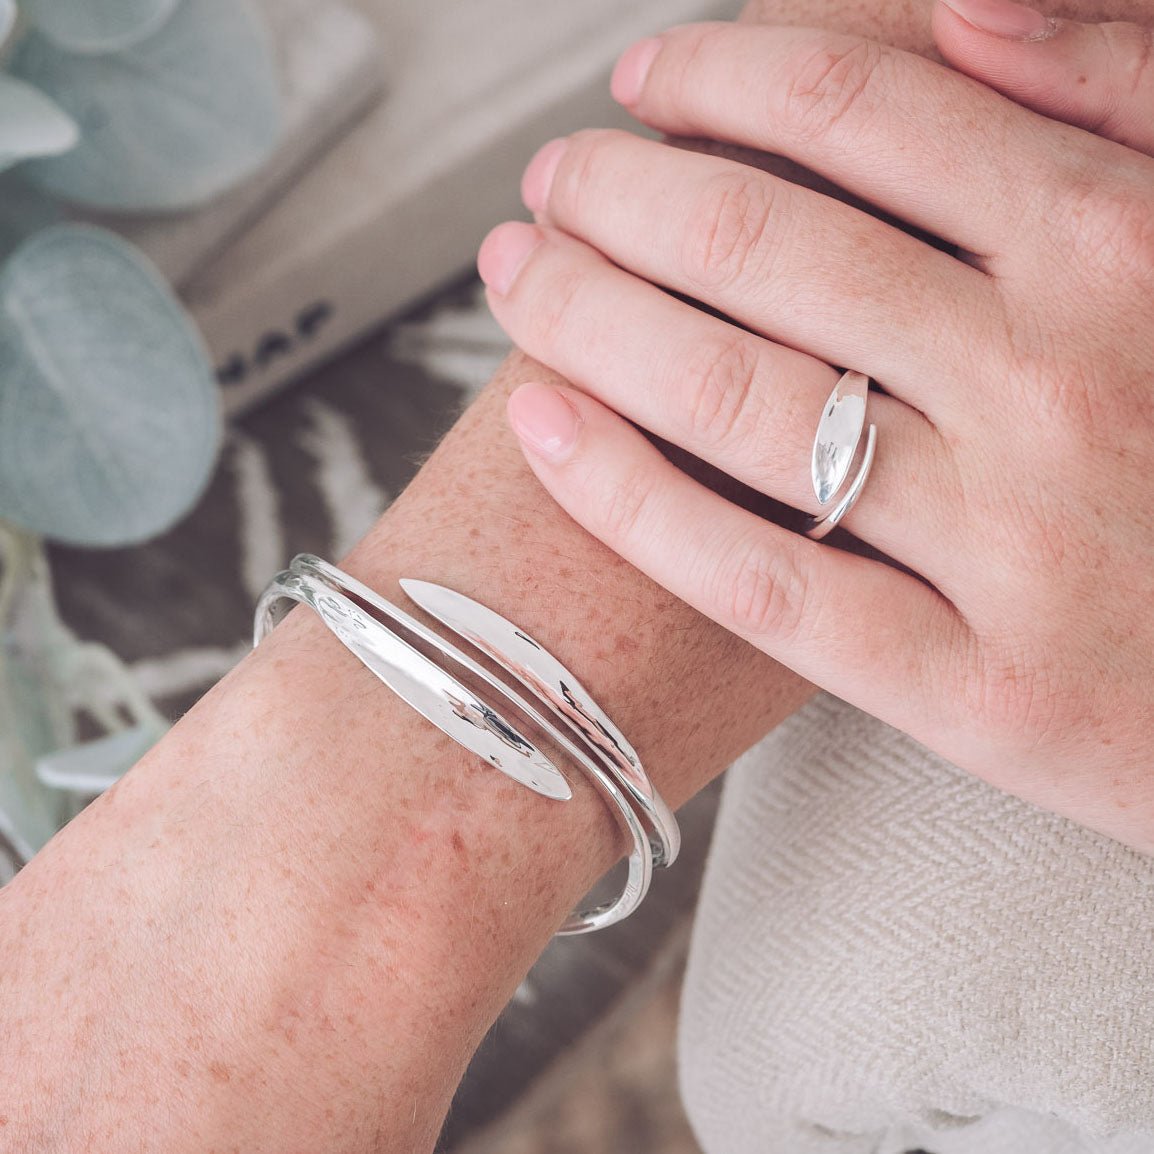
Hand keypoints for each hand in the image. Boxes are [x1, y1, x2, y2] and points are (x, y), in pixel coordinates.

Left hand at [478, 4, 1153, 850]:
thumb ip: (1129, 96)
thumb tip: (960, 10)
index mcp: (1126, 246)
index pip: (864, 116)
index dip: (721, 79)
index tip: (642, 81)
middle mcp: (1060, 383)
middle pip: (764, 247)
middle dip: (620, 192)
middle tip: (550, 180)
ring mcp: (1013, 545)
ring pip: (736, 402)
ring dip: (590, 315)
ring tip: (518, 275)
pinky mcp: (976, 691)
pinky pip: (759, 579)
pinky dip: (630, 498)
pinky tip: (542, 429)